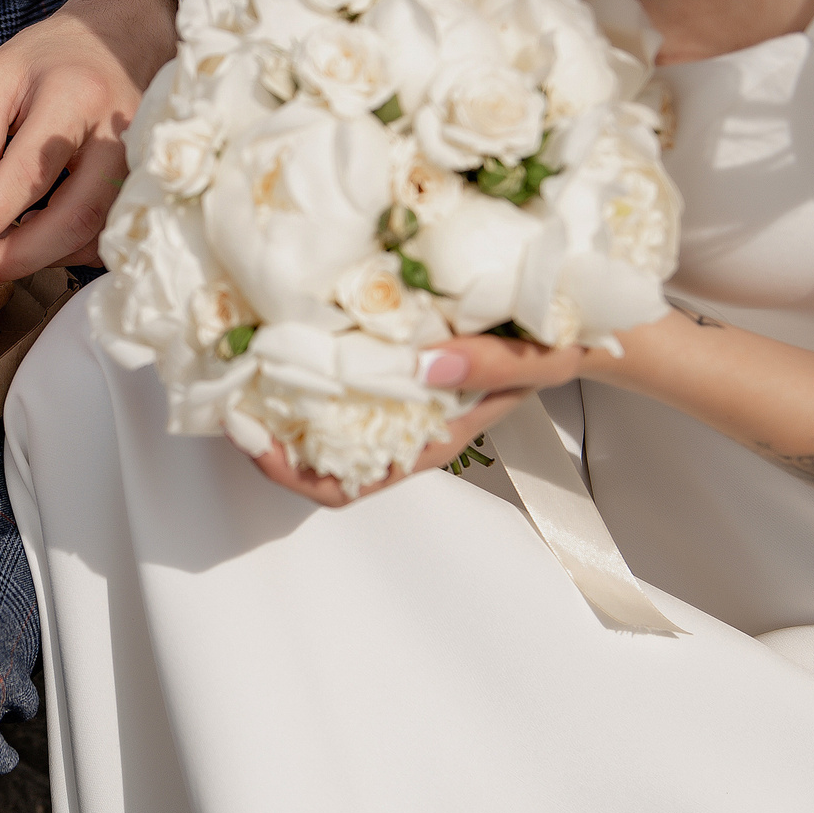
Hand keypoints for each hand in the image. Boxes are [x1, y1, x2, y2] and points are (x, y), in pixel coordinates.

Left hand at [0, 0, 178, 285]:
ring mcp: (143, 163)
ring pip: (97, 233)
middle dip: (22, 253)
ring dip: (44, 257)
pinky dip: (69, 249)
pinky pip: (110, 234)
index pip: (30, 170)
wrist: (121, 40)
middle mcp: (120, 134)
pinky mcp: (148, 184)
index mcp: (75, 97)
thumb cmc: (49, 59)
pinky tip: (37, 242)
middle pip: (76, 214)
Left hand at [245, 330, 639, 508]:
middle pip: (317, 464)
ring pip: (321, 427)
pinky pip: (339, 384)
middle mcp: (404, 429)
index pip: (343, 487)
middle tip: (226, 398)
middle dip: (267, 440)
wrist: (587, 325)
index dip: (287, 473)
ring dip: (280, 407)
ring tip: (241, 370)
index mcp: (429, 440)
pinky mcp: (397, 368)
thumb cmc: (563, 346)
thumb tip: (424, 366)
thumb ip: (485, 363)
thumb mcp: (534, 356)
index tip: (248, 435)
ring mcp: (398, 401)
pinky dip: (305, 372)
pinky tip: (284, 340)